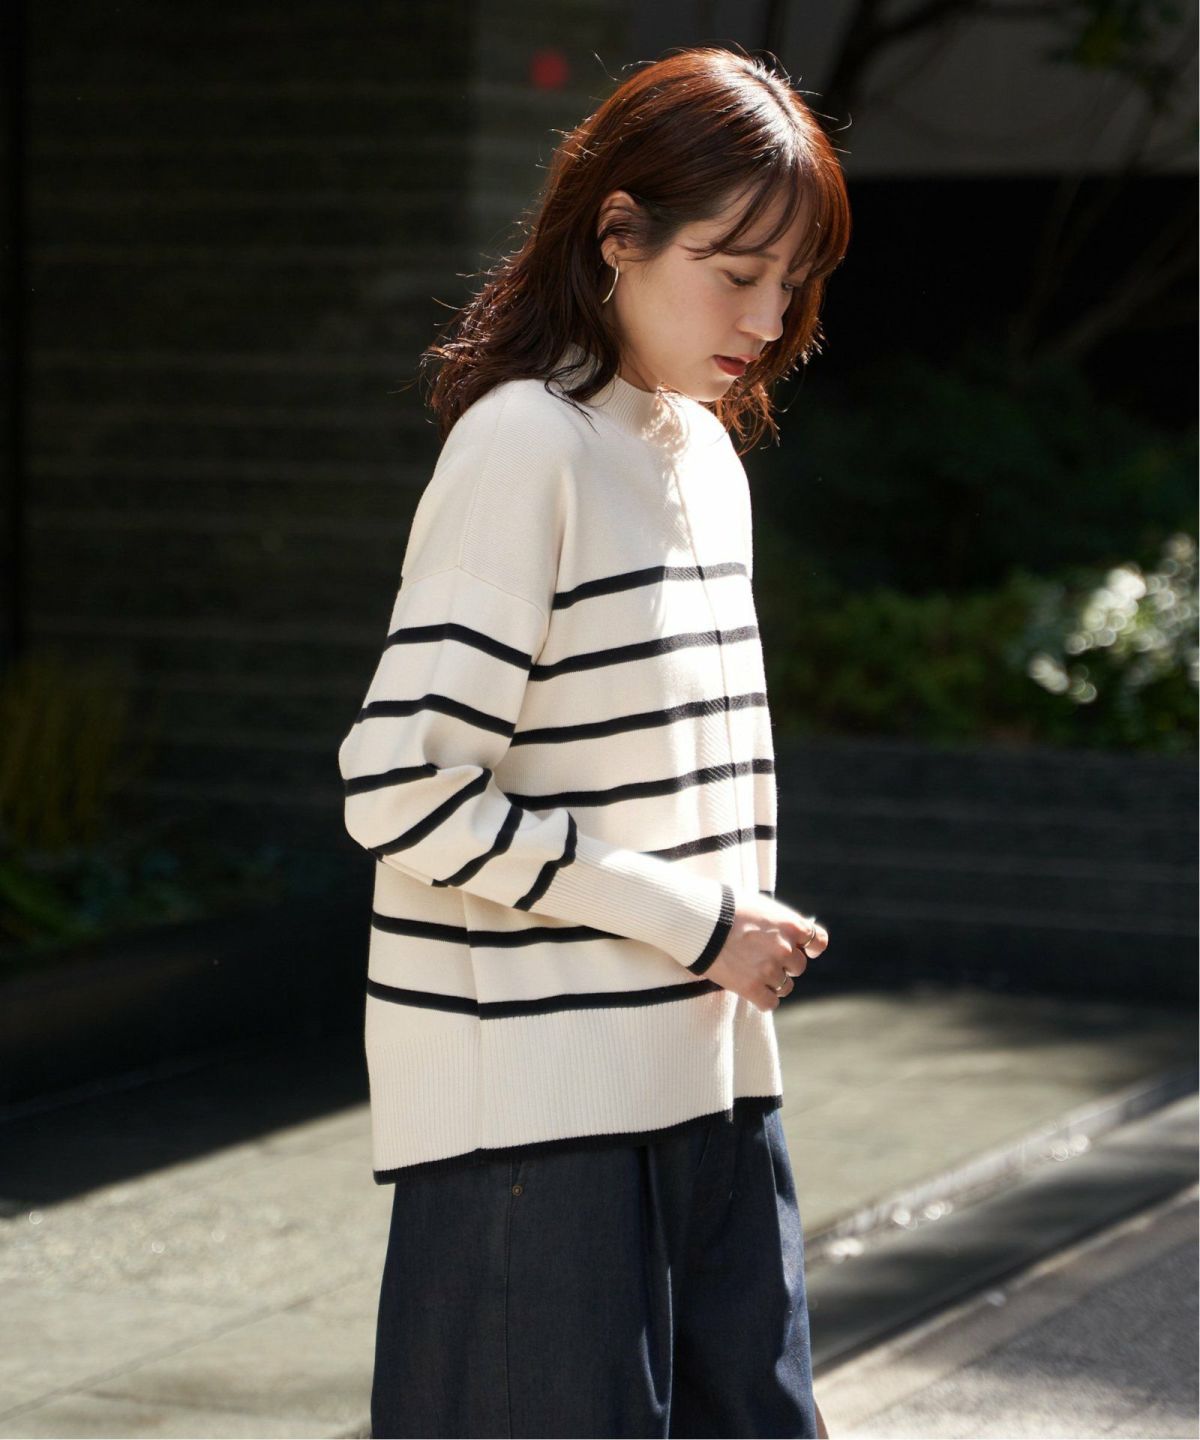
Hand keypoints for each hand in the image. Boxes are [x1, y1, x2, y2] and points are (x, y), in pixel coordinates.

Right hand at [703, 891, 828, 1011]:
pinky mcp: (750, 987)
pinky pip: (770, 1003)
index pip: (818, 942)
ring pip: (784, 986)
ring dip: (772, 981)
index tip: (803, 949)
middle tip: (763, 957)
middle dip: (784, 964)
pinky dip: (763, 999)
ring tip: (752, 972)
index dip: (810, 947)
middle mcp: (785, 948)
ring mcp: (768, 969)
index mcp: (790, 925)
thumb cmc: (724, 907)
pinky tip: (752, 991)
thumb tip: (790, 934)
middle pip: (798, 966)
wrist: (696, 920)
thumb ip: (778, 923)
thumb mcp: (759, 907)